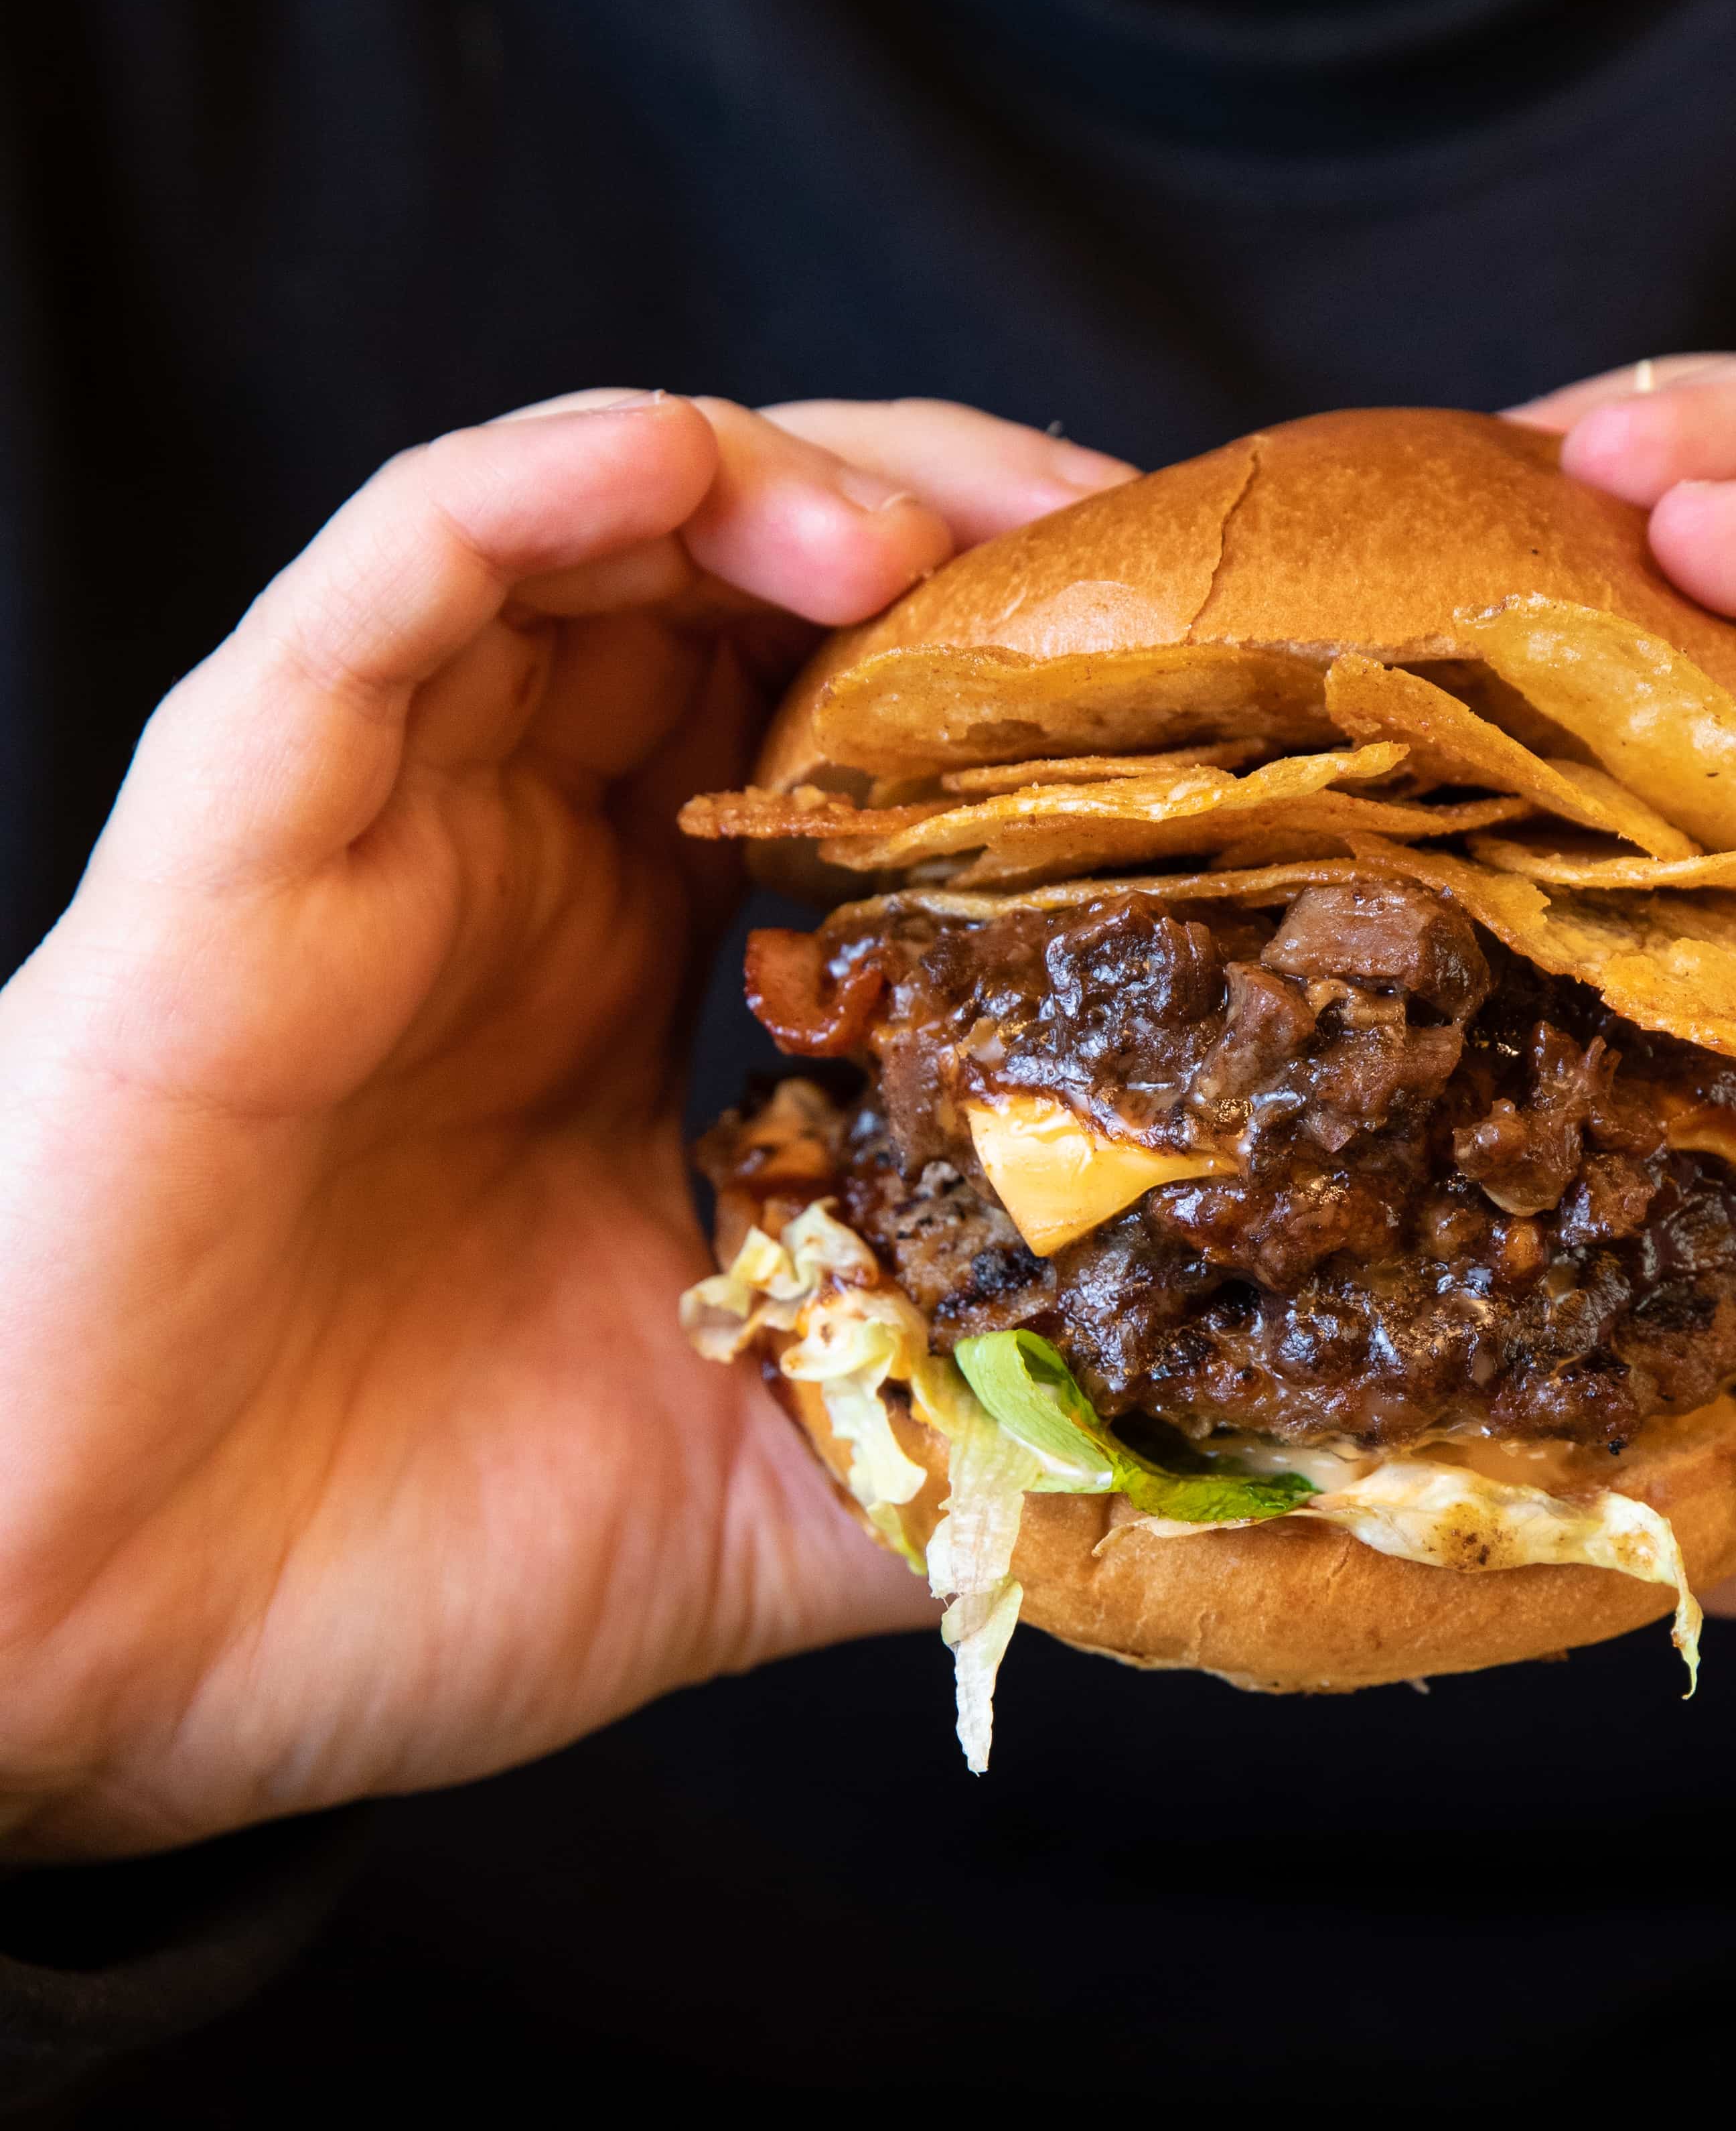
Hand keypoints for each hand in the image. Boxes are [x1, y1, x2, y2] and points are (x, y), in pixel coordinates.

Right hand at [0, 390, 1130, 1854]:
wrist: (94, 1663)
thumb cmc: (392, 1569)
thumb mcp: (776, 1497)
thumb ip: (976, 1428)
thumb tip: (1228, 1441)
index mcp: (636, 990)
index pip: (852, 755)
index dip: (1025, 702)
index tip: (1218, 700)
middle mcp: (517, 875)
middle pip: (752, 598)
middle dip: (958, 540)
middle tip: (1144, 554)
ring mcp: (378, 836)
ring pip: (588, 542)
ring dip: (791, 483)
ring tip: (971, 523)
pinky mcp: (237, 838)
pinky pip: (377, 592)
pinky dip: (532, 497)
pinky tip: (683, 467)